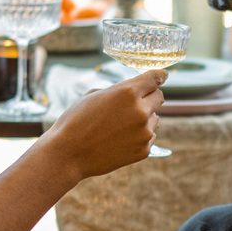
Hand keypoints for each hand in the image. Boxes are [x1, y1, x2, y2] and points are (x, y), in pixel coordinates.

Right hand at [42, 69, 164, 177]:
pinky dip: (139, 136)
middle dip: (149, 97)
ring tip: (119, 126)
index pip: (154, 79)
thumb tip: (131, 93)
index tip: (162, 76)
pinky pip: (149, 137)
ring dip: (144, 119)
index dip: (158, 76)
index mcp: (128, 92)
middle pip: (159, 98)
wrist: (68, 154)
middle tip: (135, 103)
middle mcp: (140, 111)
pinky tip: (119, 140)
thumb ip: (117, 91)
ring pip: (155, 119)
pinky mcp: (144, 150)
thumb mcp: (94, 95)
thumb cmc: (76, 121)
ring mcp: (144, 132)